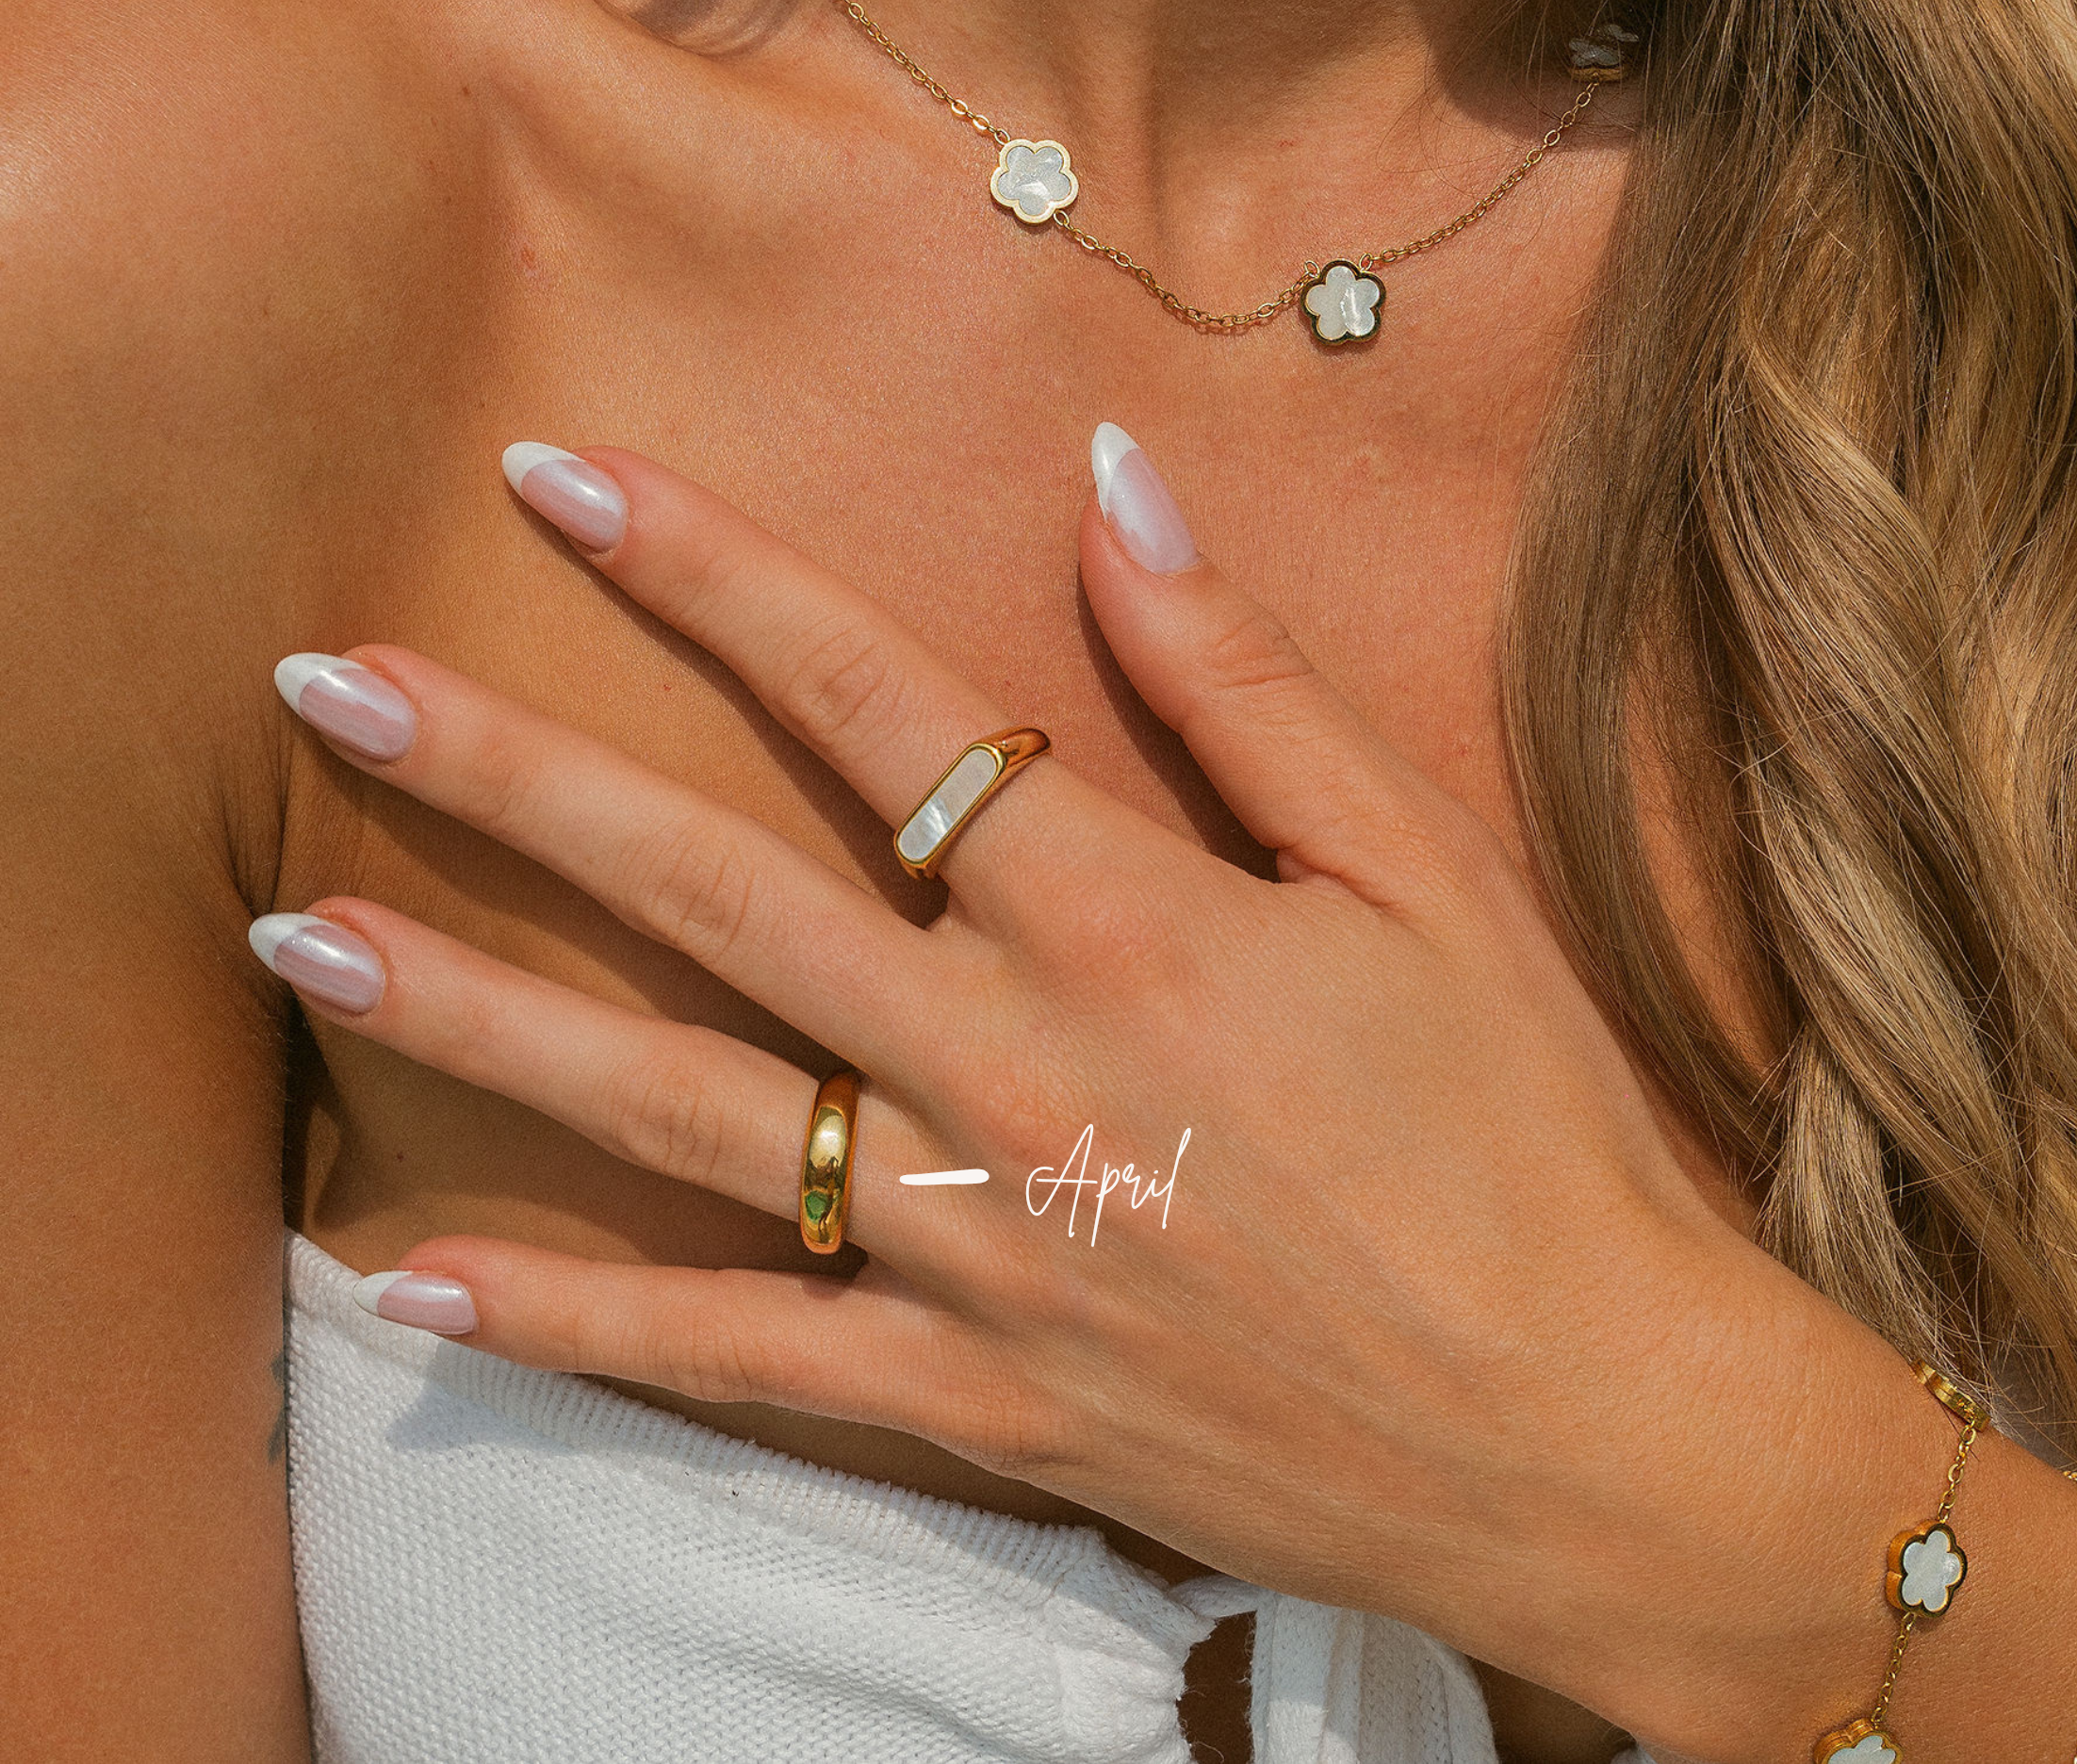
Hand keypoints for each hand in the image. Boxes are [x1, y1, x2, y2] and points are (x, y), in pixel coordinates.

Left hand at [256, 433, 1933, 1759]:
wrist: (1587, 1432)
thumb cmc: (1529, 1137)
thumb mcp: (1424, 878)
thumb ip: (1246, 685)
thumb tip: (1118, 485)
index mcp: (1131, 927)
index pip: (880, 707)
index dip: (712, 579)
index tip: (568, 483)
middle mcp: (1018, 1073)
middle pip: (720, 894)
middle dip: (514, 779)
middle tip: (333, 688)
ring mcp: (978, 1247)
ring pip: (681, 1117)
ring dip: (482, 1023)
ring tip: (309, 948)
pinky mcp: (974, 1398)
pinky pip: (738, 1359)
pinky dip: (576, 1325)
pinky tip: (419, 1289)